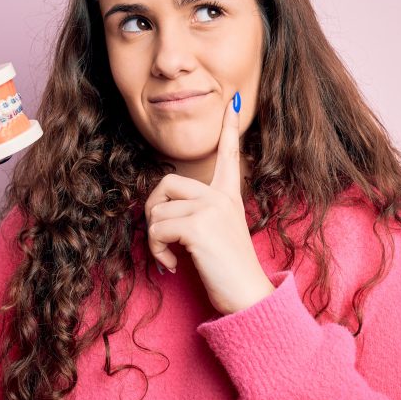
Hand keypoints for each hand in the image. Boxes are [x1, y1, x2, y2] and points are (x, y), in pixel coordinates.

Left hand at [144, 93, 275, 314]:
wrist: (248, 298)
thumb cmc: (229, 273)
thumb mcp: (217, 236)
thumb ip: (197, 215)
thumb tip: (161, 212)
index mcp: (229, 197)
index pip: (230, 155)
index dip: (228, 128)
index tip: (231, 101)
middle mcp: (221, 197)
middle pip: (167, 182)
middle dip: (153, 210)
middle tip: (161, 237)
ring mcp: (211, 208)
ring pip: (157, 211)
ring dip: (155, 240)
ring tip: (172, 258)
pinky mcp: (198, 226)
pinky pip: (157, 229)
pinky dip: (157, 251)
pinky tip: (174, 265)